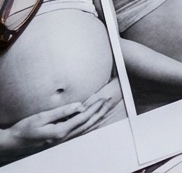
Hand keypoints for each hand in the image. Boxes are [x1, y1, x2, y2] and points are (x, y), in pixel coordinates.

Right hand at [0, 97, 114, 151]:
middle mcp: (64, 137)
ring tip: (106, 108)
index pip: (83, 117)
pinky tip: (93, 121)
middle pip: (88, 123)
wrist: (13, 143)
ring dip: (96, 118)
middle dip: (99, 111)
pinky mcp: (60, 140)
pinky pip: (80, 132)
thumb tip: (79, 105)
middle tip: (109, 100)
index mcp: (61, 131)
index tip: (103, 98)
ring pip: (86, 129)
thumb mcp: (41, 117)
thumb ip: (61, 112)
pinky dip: (89, 125)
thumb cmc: (24, 129)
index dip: (95, 107)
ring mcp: (63, 140)